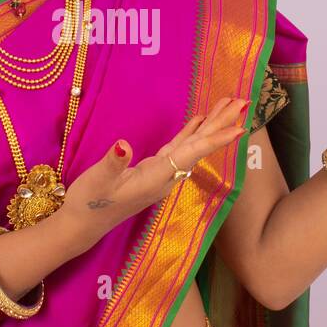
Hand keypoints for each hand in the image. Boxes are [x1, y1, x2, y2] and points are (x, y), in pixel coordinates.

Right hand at [59, 95, 251, 254]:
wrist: (82, 225)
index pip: (191, 154)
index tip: (240, 127)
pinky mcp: (152, 171)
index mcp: (155, 178)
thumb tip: (122, 145)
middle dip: (221, 124)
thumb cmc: (87, 204)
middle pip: (199, 146)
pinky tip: (200, 121)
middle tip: (244, 102)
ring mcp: (160, 174)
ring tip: (229, 105)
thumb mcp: (96, 182)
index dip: (215, 139)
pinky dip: (191, 132)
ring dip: (211, 125)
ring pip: (192, 145)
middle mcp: (165, 176)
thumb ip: (112, 164)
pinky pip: (179, 148)